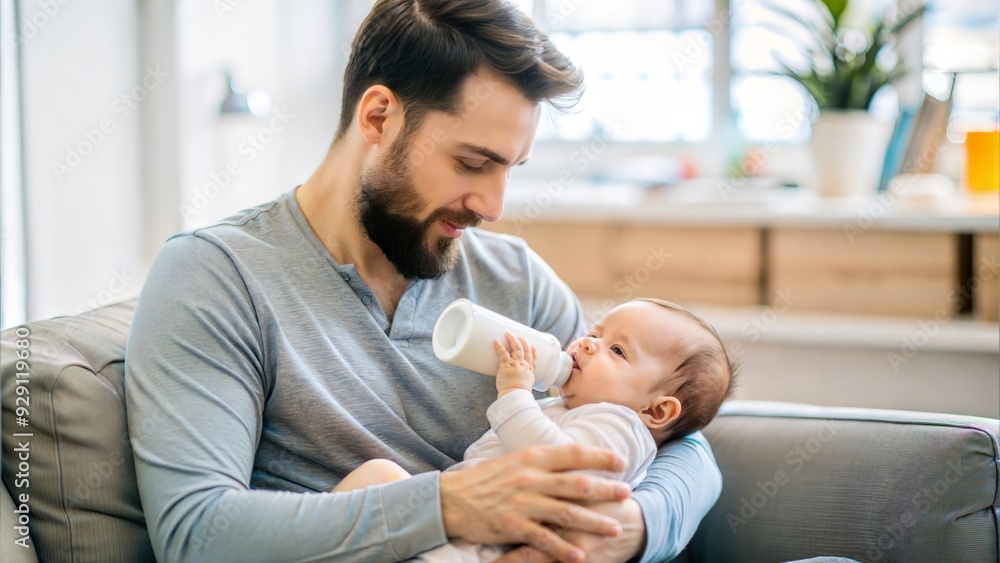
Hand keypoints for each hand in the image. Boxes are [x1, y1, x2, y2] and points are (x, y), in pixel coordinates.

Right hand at [440, 444, 631, 562]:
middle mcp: (531, 478)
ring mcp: (523, 502)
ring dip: (594, 521)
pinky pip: (544, 539)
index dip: (599, 457)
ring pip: (567, 512)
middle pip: (577, 484)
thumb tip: (570, 459)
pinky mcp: (513, 525)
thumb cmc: (483, 479)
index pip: (573, 453)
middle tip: (627, 494)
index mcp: (532, 458)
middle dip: (606, 489)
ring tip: (614, 528)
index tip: (621, 461)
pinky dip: (564, 548)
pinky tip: (580, 555)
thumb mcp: (513, 461)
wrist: (450, 498)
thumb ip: (541, 462)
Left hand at [494, 332, 536, 395]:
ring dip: (513, 340)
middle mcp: (524, 365)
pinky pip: (503, 353)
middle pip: (525, 350)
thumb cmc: (518, 393)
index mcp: (529, 371)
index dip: (533, 351)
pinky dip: (499, 346)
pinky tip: (496, 341)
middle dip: (523, 342)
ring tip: (509, 334)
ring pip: (516, 348)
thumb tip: (517, 382)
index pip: (533, 359)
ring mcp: (515, 364)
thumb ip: (522, 381)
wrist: (515, 395)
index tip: (532, 345)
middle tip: (519, 336)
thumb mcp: (526, 386)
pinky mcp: (506, 365)